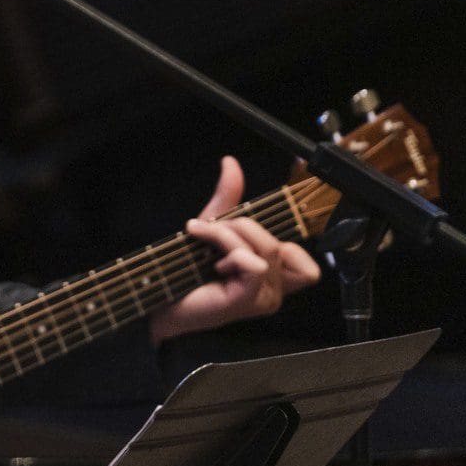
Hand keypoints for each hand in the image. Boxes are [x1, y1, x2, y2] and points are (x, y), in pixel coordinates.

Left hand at [148, 156, 320, 344]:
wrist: (158, 303)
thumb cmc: (185, 272)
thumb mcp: (211, 228)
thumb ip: (227, 199)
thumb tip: (231, 162)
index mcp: (271, 276)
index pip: (307, 262)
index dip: (292, 235)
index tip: (248, 217)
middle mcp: (274, 290)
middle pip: (279, 242)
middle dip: (240, 227)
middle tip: (209, 234)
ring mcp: (265, 298)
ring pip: (266, 248)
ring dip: (228, 236)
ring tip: (205, 245)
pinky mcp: (248, 300)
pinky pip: (251, 262)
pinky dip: (228, 249)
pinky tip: (211, 262)